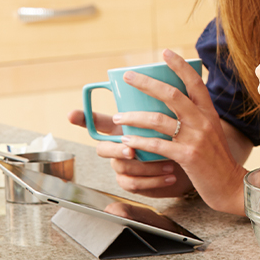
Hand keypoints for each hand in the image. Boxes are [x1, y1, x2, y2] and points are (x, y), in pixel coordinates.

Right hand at [67, 105, 192, 197]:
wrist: (189, 163)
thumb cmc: (177, 138)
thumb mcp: (173, 118)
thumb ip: (167, 102)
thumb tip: (174, 74)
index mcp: (121, 128)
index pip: (96, 121)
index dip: (81, 118)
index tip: (71, 114)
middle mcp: (117, 146)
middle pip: (102, 149)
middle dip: (115, 150)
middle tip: (131, 150)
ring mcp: (122, 166)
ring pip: (122, 167)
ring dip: (146, 167)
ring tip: (170, 163)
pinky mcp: (132, 183)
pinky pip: (134, 184)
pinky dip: (155, 181)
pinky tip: (171, 176)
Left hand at [82, 50, 245, 213]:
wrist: (232, 186)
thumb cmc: (217, 161)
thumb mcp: (211, 134)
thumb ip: (195, 120)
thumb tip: (170, 108)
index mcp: (209, 114)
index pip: (195, 82)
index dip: (180, 65)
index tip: (165, 53)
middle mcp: (203, 122)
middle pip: (171, 94)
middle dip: (146, 83)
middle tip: (128, 76)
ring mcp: (196, 139)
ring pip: (158, 119)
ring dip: (134, 116)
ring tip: (119, 117)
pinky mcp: (187, 156)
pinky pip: (157, 145)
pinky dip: (139, 141)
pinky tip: (127, 140)